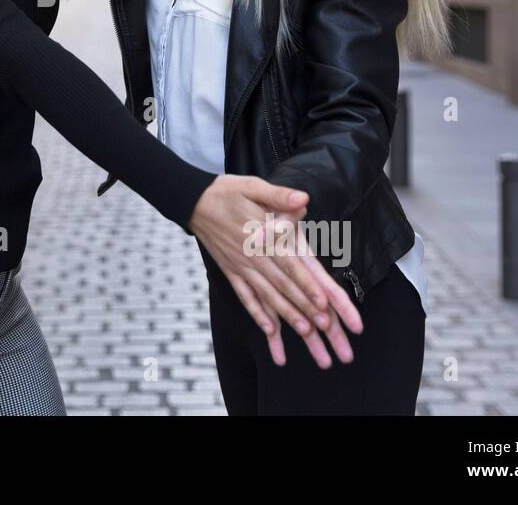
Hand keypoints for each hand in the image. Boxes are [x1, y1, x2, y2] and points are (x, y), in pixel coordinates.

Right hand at [187, 175, 363, 367]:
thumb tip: (303, 199)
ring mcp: (240, 266)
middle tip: (324, 325)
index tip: (323, 301)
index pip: (288, 263)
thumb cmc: (226, 192)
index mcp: (261, 235)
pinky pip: (244, 295)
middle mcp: (252, 256)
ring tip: (304, 331)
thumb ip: (278, 195)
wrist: (193, 202)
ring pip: (266, 294)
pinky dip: (256, 312)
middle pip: (282, 284)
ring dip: (286, 313)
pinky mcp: (230, 271)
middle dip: (304, 305)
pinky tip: (268, 328)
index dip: (306, 283)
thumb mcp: (252, 186)